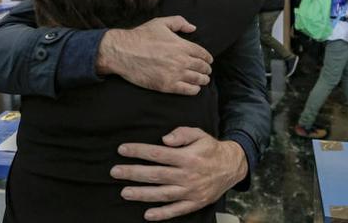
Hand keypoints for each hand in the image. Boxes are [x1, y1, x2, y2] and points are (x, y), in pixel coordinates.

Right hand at [97, 17, 212, 94]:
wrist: (123, 52)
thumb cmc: (141, 36)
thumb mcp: (160, 23)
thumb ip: (179, 22)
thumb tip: (193, 28)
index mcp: (181, 45)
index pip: (202, 53)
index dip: (207, 58)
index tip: (209, 60)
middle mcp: (181, 60)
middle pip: (202, 67)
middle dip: (206, 69)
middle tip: (207, 71)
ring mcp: (175, 74)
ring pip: (197, 79)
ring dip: (203, 80)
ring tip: (203, 80)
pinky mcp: (167, 86)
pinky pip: (187, 90)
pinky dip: (194, 90)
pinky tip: (195, 89)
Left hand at [111, 127, 246, 220]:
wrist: (232, 167)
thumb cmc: (210, 148)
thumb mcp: (199, 134)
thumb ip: (182, 134)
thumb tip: (164, 139)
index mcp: (187, 157)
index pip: (158, 154)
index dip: (138, 151)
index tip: (122, 150)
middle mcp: (188, 175)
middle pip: (156, 175)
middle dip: (133, 173)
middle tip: (115, 171)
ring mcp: (191, 192)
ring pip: (163, 194)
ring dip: (142, 194)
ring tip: (125, 192)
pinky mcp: (195, 203)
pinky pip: (176, 210)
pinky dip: (162, 214)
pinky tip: (147, 215)